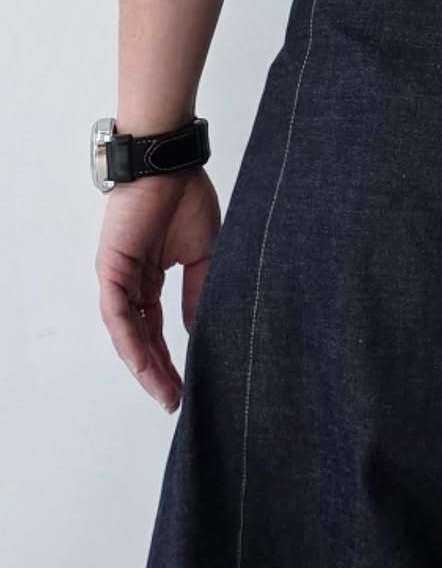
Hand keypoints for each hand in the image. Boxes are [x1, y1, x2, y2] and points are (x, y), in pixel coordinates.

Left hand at [95, 168, 220, 412]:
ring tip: (165, 392)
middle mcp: (131, 283)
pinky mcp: (111, 269)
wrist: (170, 166)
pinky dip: (132, 341)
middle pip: (140, 338)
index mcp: (152, 278)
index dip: (170, 359)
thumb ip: (198, 293)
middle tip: (175, 401)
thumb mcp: (203, 256)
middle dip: (157, 373)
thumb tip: (198, 330)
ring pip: (127, 334)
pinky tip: (147, 364)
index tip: (187, 387)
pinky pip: (119, 314)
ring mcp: (118, 277)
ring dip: (144, 366)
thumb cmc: (186, 199)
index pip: (157, 329)